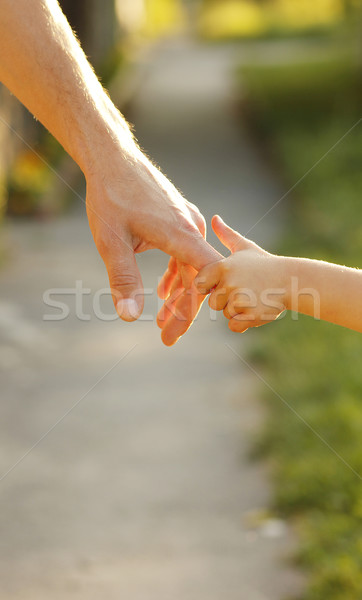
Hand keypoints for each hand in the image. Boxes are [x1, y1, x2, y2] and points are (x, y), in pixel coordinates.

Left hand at [85, 143, 221, 321]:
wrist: (111, 157)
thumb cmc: (110, 196)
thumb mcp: (112, 242)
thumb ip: (123, 279)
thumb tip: (130, 317)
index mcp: (182, 235)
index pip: (203, 281)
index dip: (192, 310)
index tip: (175, 333)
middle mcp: (191, 228)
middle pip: (198, 279)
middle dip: (183, 311)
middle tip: (167, 338)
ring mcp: (186, 222)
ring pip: (191, 267)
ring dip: (179, 295)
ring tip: (164, 321)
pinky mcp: (177, 218)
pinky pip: (184, 254)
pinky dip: (176, 275)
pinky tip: (166, 292)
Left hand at [194, 215, 286, 332]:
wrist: (292, 280)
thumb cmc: (265, 264)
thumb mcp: (245, 247)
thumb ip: (226, 235)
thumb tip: (214, 218)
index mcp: (222, 267)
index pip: (200, 284)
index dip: (211, 286)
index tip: (225, 283)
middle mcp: (229, 283)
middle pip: (214, 303)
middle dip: (227, 300)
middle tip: (246, 290)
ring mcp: (240, 300)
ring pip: (226, 314)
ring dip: (238, 311)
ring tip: (255, 297)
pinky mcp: (251, 315)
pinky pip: (235, 326)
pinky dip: (245, 322)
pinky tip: (257, 308)